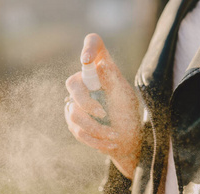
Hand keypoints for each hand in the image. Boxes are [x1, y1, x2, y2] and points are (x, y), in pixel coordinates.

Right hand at [65, 33, 141, 178]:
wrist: (126, 140)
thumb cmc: (127, 114)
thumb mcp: (125, 97)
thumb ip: (113, 81)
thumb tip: (100, 64)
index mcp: (102, 66)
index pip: (93, 43)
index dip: (88, 47)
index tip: (86, 60)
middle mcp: (85, 80)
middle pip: (72, 84)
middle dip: (87, 103)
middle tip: (103, 114)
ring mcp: (75, 99)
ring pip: (75, 113)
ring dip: (97, 128)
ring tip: (115, 136)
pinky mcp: (72, 119)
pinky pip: (78, 130)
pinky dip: (96, 140)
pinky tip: (111, 144)